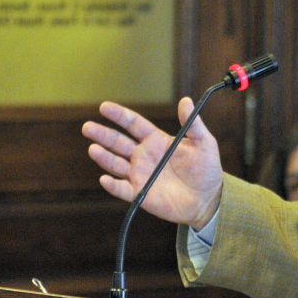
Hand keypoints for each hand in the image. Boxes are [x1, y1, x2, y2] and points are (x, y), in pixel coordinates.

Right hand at [82, 98, 224, 229]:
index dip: (119, 115)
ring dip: (104, 157)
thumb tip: (186, 100)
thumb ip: (193, 123)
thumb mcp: (204, 143)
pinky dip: (113, 185)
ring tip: (93, 149)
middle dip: (103, 134)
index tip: (104, 107)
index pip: (134, 124)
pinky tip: (105, 179)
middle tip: (88, 127)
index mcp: (157, 140)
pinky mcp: (141, 193)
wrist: (209, 198)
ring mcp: (140, 174)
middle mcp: (144, 156)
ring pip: (116, 164)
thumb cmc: (207, 168)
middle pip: (118, 142)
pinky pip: (123, 189)